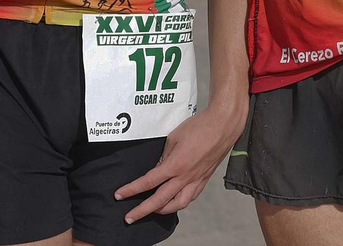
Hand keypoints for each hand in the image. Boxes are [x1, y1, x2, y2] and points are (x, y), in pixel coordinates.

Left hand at [114, 102, 246, 223]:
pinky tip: (174, 202)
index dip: (131, 190)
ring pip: (177, 205)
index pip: (148, 182)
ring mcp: (196, 180)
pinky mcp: (204, 179)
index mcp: (175, 165)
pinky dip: (179, 203)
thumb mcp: (174, 137)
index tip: (120, 195)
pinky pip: (190, 198)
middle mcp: (185, 177)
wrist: (223, 125)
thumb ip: (164, 155)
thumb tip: (158, 167)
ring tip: (152, 211)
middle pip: (160, 201)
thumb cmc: (200, 127)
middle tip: (129, 217)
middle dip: (142, 211)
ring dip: (162, 211)